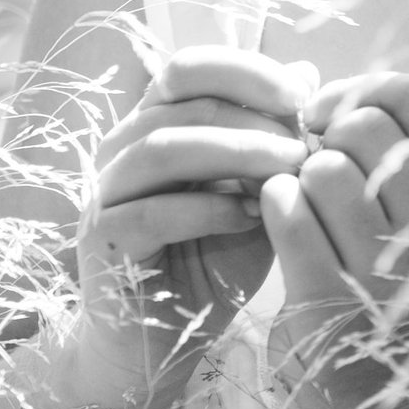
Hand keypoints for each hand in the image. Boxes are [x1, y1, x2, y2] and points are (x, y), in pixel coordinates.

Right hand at [72, 46, 315, 402]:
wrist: (161, 341)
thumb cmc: (213, 259)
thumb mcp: (259, 195)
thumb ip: (275, 139)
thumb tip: (306, 73)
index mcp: (155, 125)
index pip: (189, 68)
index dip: (246, 71)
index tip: (302, 96)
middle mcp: (122, 149)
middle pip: (180, 101)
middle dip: (253, 115)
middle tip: (304, 142)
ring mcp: (105, 193)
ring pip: (162, 148)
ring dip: (234, 151)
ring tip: (288, 168)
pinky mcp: (103, 242)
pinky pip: (151, 212)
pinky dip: (206, 208)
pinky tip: (249, 217)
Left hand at [262, 72, 408, 390]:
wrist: (381, 397)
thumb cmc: (386, 288)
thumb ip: (380, 150)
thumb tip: (311, 80)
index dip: (363, 88)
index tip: (330, 114)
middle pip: (362, 127)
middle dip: (322, 139)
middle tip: (313, 170)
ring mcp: (385, 264)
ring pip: (322, 168)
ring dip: (295, 177)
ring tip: (299, 204)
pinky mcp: (330, 297)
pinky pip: (286, 211)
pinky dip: (273, 206)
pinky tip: (281, 220)